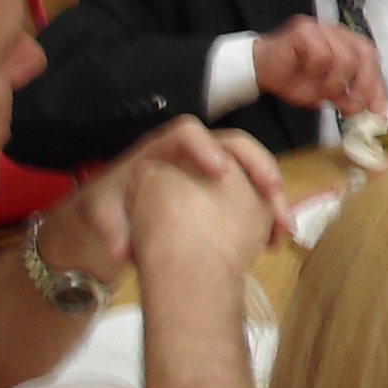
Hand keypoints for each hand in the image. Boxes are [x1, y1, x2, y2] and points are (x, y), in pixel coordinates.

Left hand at [66, 117, 290, 273]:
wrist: (116, 215)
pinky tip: (276, 238)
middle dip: (260, 166)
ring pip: (254, 171)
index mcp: (163, 149)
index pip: (187, 133)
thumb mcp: (102, 215)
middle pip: (236, 146)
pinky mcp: (227, 191)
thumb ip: (109, 231)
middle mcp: (195, 153)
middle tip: (274, 193)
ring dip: (274, 195)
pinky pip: (256, 194)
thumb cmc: (109, 206)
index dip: (205, 148)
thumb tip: (119, 253)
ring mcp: (215, 170)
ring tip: (284, 226)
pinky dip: (270, 213)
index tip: (221, 171)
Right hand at [252, 15, 384, 116]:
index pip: (372, 61)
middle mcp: (338, 33)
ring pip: (346, 57)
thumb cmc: (291, 77)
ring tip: (321, 90)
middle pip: (366, 54)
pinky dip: (316, 69)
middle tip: (353, 104)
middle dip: (363, 84)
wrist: (259, 68)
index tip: (378, 112)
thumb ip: (345, 98)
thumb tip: (364, 110)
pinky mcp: (305, 30)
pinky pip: (322, 54)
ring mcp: (323, 28)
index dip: (377, 87)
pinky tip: (306, 72)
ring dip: (334, 81)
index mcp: (347, 44)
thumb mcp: (324, 94)